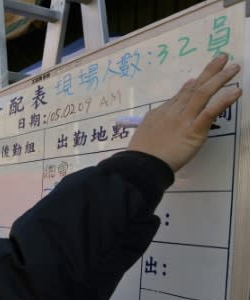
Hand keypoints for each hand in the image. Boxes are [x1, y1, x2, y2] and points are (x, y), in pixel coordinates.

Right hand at [128, 54, 241, 171]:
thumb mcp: (144, 133)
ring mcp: (184, 120)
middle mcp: (173, 112)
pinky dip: (224, 101)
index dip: (190, 86)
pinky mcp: (194, 130)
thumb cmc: (140, 154)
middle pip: (193, 89)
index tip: (197, 78)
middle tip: (222, 58)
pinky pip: (210, 112)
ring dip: (219, 79)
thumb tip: (162, 111)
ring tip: (234, 67)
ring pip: (203, 95)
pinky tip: (236, 92)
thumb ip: (154, 122)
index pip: (178, 97)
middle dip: (208, 72)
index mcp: (160, 113)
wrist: (141, 164)